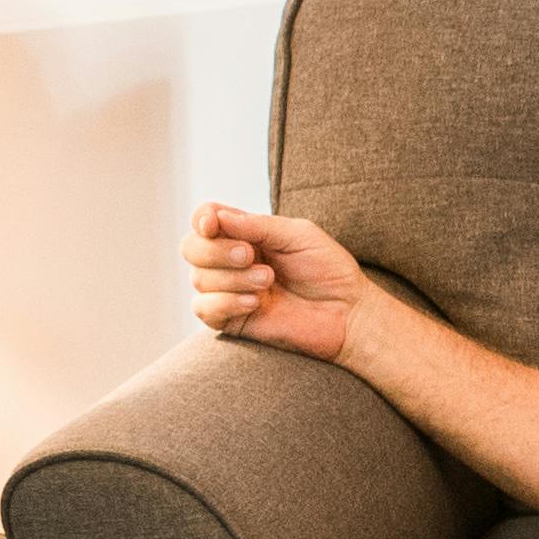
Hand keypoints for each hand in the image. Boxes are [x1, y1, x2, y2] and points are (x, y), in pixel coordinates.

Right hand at [183, 202, 367, 365]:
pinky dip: (225, 302)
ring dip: (232, 278)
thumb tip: (217, 218)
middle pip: (191, 247)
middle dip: (216, 251)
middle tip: (250, 256)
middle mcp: (230, 261)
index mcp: (245, 234)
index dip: (202, 219)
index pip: (206, 219)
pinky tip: (256, 303)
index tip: (213, 224)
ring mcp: (229, 290)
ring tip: (268, 281)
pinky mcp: (231, 320)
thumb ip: (257, 226)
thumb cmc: (328, 270)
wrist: (346, 313)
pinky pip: (203, 309)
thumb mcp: (297, 236)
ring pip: (199, 279)